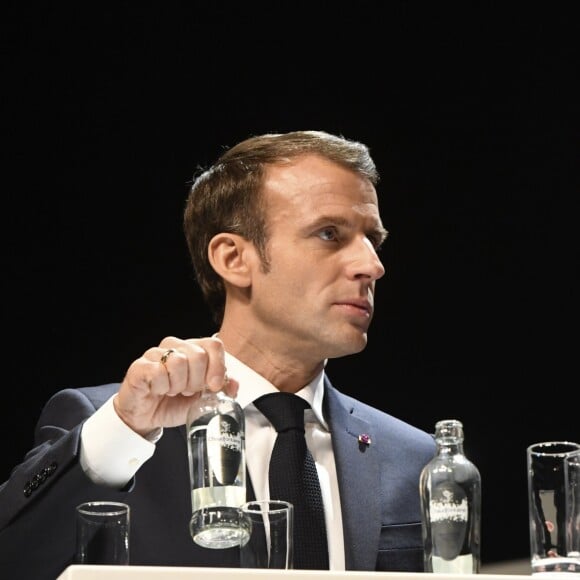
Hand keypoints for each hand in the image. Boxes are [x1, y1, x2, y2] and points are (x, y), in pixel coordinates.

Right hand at [113, 336, 237, 436]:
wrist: (148, 418)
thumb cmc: (175, 403)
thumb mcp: (204, 399)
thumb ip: (221, 390)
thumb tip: (234, 384)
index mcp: (194, 349)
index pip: (213, 345)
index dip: (218, 367)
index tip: (214, 386)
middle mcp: (175, 346)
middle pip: (199, 355)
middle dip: (197, 381)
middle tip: (187, 391)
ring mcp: (155, 353)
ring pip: (179, 362)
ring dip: (178, 385)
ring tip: (172, 391)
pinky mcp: (140, 366)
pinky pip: (158, 372)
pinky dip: (161, 388)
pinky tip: (158, 391)